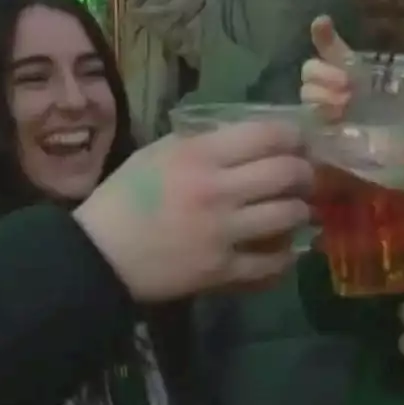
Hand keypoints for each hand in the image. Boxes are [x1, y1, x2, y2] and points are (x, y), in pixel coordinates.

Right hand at [76, 122, 312, 301]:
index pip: (268, 135)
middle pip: (287, 173)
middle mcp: (217, 189)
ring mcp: (222, 232)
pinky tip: (282, 249)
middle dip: (305, 173)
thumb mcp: (158, 154)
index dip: (294, 136)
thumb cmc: (124, 198)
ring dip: (299, 211)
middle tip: (304, 179)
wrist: (97, 255)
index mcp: (199, 155)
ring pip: (288, 215)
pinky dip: (285, 254)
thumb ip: (202, 143)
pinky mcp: (222, 270)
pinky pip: (272, 262)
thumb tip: (249, 138)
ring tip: (296, 212)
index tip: (298, 143)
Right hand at [300, 15, 353, 120]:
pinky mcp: (322, 133)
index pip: (331, 48)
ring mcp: (325, 110)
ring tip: (344, 106)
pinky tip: (333, 118)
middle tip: (347, 87)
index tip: (322, 22)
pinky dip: (317, 117)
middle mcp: (334, 87)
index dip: (325, 36)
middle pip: (311, 70)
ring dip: (321, 95)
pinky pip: (309, 122)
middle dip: (324, 75)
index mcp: (353, 71)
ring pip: (308, 92)